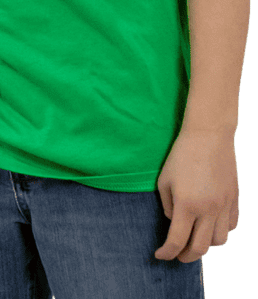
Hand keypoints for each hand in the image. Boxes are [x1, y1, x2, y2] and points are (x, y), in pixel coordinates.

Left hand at [154, 126, 239, 262]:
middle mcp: (208, 210)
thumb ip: (167, 205)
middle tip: (177, 255)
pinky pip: (231, 226)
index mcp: (187, 205)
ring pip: (219, 241)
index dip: (167, 253)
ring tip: (194, 237)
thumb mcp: (164, 180)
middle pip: (200, 248)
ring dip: (205, 244)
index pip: (177, 240)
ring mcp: (224, 206)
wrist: (208, 137)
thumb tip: (173, 222)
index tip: (160, 255)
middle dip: (186, 256)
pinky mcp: (235, 200)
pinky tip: (210, 225)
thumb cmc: (181, 156)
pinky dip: (220, 231)